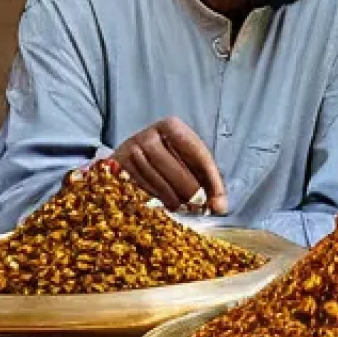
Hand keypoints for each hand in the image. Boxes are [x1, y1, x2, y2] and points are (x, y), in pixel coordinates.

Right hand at [112, 118, 227, 214]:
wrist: (128, 153)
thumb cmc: (167, 156)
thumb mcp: (188, 159)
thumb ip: (207, 180)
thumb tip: (220, 207)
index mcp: (171, 127)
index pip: (197, 154)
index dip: (211, 180)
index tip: (219, 203)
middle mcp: (148, 135)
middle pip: (174, 168)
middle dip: (191, 191)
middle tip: (200, 208)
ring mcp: (130, 151)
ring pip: (157, 181)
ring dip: (174, 199)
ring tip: (185, 209)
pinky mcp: (117, 168)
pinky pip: (141, 189)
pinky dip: (157, 200)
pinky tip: (167, 206)